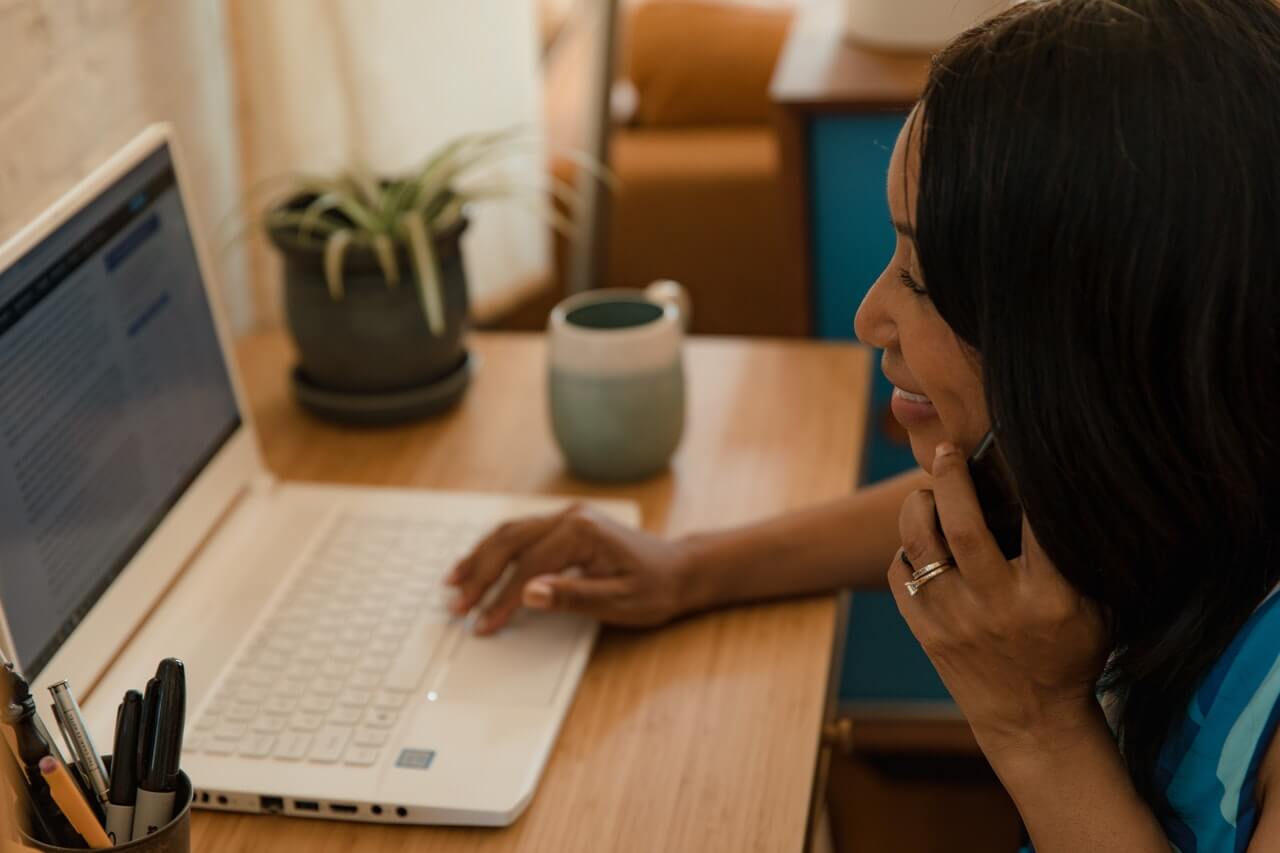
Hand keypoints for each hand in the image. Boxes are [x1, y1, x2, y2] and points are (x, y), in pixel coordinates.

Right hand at [445, 504, 693, 633]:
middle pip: (510, 543)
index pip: (528, 568)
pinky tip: (478, 562)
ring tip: (454, 582)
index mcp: (582, 532)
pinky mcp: (566, 523)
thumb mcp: (619, 602)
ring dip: (479, 557)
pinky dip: (495, 548)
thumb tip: (529, 593)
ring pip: (510, 533)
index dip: (502, 599)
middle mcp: (571, 516)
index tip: (483, 624)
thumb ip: (573, 597)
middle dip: (479, 575)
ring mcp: (567, 516)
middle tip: (457, 605)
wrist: (679, 571)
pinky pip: (520, 532)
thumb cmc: (654, 589)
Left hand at [890, 443, 1109, 760]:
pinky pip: (900, 571)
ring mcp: (954, 620)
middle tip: (949, 450)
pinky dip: (907, 549)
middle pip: (962, 527)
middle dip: (952, 478)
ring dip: (919, 507)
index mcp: (1049, 598)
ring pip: (920, 544)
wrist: (1030, 720)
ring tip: (931, 494)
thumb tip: (1063, 485)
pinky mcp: (924, 631)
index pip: (1034, 523)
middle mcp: (997, 607)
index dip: (1024, 480)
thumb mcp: (1094, 607)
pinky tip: (926, 545)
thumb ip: (1078, 554)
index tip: (1013, 448)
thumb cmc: (1069, 652)